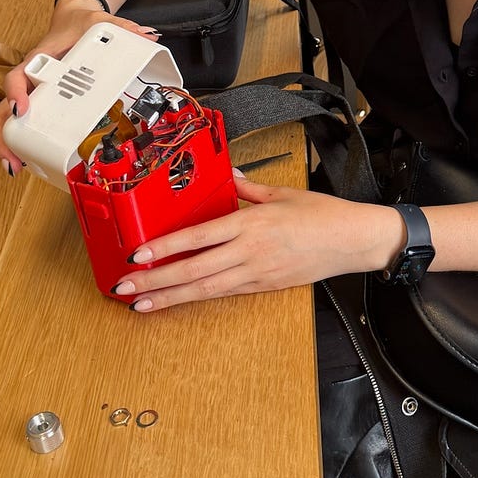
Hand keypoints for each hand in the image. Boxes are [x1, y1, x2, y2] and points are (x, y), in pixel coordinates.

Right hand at [0, 2, 159, 171]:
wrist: (72, 19)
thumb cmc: (80, 23)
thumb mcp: (101, 22)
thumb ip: (123, 28)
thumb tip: (145, 35)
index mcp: (40, 58)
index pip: (18, 75)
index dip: (15, 92)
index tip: (21, 109)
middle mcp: (31, 78)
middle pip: (4, 106)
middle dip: (4, 134)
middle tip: (11, 158)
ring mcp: (34, 91)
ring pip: (8, 118)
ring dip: (8, 143)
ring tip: (15, 166)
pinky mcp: (40, 99)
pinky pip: (25, 121)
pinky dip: (22, 140)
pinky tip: (27, 159)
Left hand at [111, 177, 402, 310]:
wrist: (353, 241)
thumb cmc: (322, 215)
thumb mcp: (282, 192)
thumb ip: (246, 187)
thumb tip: (225, 174)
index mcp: (251, 222)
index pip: (197, 237)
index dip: (165, 248)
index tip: (138, 254)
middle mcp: (249, 251)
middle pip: (193, 270)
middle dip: (155, 280)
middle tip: (125, 287)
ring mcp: (256, 273)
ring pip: (205, 289)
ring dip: (170, 296)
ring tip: (142, 303)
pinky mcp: (264, 286)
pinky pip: (225, 293)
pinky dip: (198, 297)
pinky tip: (179, 300)